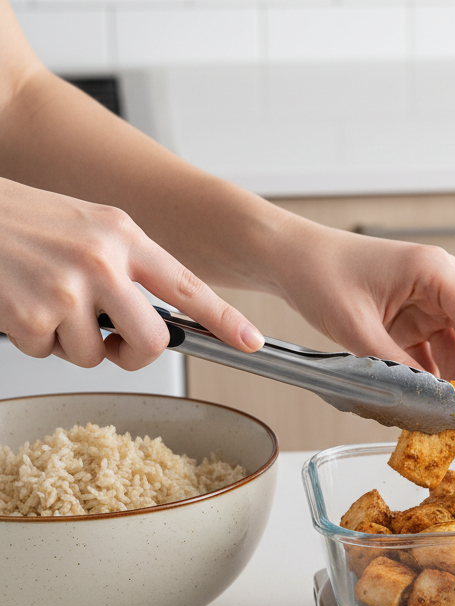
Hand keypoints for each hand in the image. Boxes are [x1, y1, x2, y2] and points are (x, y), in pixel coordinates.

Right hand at [0, 177, 263, 369]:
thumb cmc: (21, 220)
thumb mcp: (86, 225)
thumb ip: (126, 264)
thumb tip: (159, 315)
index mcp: (122, 235)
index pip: (186, 285)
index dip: (224, 319)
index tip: (250, 341)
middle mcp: (101, 260)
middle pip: (151, 340)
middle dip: (133, 353)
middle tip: (111, 341)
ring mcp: (67, 288)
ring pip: (95, 355)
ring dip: (70, 342)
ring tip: (44, 300)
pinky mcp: (32, 314)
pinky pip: (50, 353)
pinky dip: (33, 338)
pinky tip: (18, 303)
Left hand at [269, 216, 454, 407]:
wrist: (288, 259)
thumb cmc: (319, 273)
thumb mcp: (356, 326)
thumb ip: (395, 368)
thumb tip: (430, 405)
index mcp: (434, 271)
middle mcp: (439, 286)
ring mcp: (427, 305)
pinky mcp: (411, 323)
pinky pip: (431, 358)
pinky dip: (433, 384)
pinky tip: (436, 410)